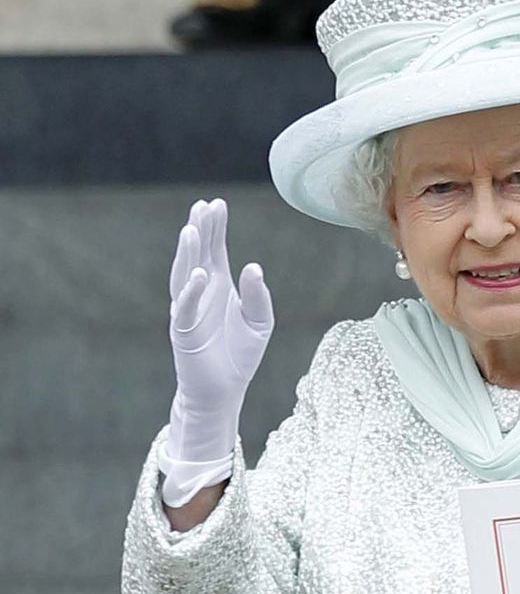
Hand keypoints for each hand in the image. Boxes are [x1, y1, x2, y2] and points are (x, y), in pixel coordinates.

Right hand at [166, 198, 273, 463]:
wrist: (224, 390)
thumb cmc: (240, 354)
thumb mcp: (261, 322)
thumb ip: (259, 295)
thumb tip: (253, 266)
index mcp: (221, 285)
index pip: (216, 249)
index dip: (216, 227)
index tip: (217, 203)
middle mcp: (202, 292)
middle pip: (199, 255)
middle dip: (201, 230)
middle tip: (203, 206)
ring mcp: (190, 310)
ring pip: (185, 274)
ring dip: (188, 253)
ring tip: (192, 229)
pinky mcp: (184, 331)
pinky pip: (186, 307)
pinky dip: (192, 290)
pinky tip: (200, 273)